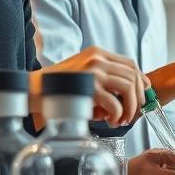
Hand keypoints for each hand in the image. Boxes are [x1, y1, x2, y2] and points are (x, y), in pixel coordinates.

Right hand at [34, 47, 148, 126]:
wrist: (32, 88)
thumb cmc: (56, 86)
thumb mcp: (81, 73)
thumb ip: (101, 77)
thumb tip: (127, 93)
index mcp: (97, 53)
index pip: (130, 64)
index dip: (141, 80)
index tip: (143, 94)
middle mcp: (98, 59)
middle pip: (133, 76)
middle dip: (138, 98)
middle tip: (132, 114)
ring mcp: (93, 72)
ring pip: (128, 88)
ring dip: (130, 108)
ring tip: (121, 120)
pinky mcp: (88, 89)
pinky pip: (115, 103)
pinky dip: (117, 114)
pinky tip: (110, 121)